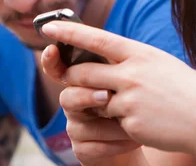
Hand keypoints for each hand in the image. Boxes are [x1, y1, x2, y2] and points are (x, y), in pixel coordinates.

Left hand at [40, 21, 195, 162]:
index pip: (96, 38)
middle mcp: (131, 72)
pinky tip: (140, 119)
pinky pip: (109, 121)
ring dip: (98, 103)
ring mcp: (130, 98)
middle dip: (71, 77)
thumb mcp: (156, 63)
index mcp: (138, 52)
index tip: (48, 27)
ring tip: (125, 102)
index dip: (69, 32)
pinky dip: (116, 121)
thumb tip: (99, 58)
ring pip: (93, 100)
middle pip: (83, 73)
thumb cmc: (181, 88)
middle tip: (68, 77)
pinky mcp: (130, 122)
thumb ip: (128, 60)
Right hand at [42, 44, 141, 165]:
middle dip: (86, 96)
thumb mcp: (128, 82)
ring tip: (135, 124)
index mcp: (82, 82)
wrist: (143, 138)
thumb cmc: (136, 104)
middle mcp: (74, 104)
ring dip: (111, 125)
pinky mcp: (82, 151)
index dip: (51, 60)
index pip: (59, 69)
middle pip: (67, 97)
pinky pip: (92, 148)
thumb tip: (114, 45)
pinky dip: (115, 144)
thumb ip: (115, 67)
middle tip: (107, 94)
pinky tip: (133, 140)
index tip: (52, 48)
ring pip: (82, 126)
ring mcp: (76, 128)